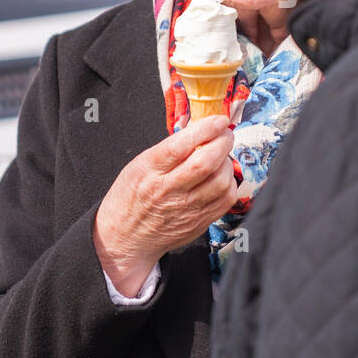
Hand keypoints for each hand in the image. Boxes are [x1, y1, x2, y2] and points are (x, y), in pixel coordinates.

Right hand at [93, 116, 236, 296]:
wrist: (127, 237)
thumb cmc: (132, 197)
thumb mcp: (140, 164)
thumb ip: (169, 148)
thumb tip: (199, 128)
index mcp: (150, 171)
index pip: (180, 146)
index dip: (204, 129)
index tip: (217, 120)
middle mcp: (169, 191)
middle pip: (206, 163)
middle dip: (223, 142)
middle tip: (225, 134)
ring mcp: (186, 209)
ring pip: (221, 181)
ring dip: (227, 163)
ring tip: (220, 157)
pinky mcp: (200, 222)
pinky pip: (226, 199)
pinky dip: (230, 183)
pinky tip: (221, 178)